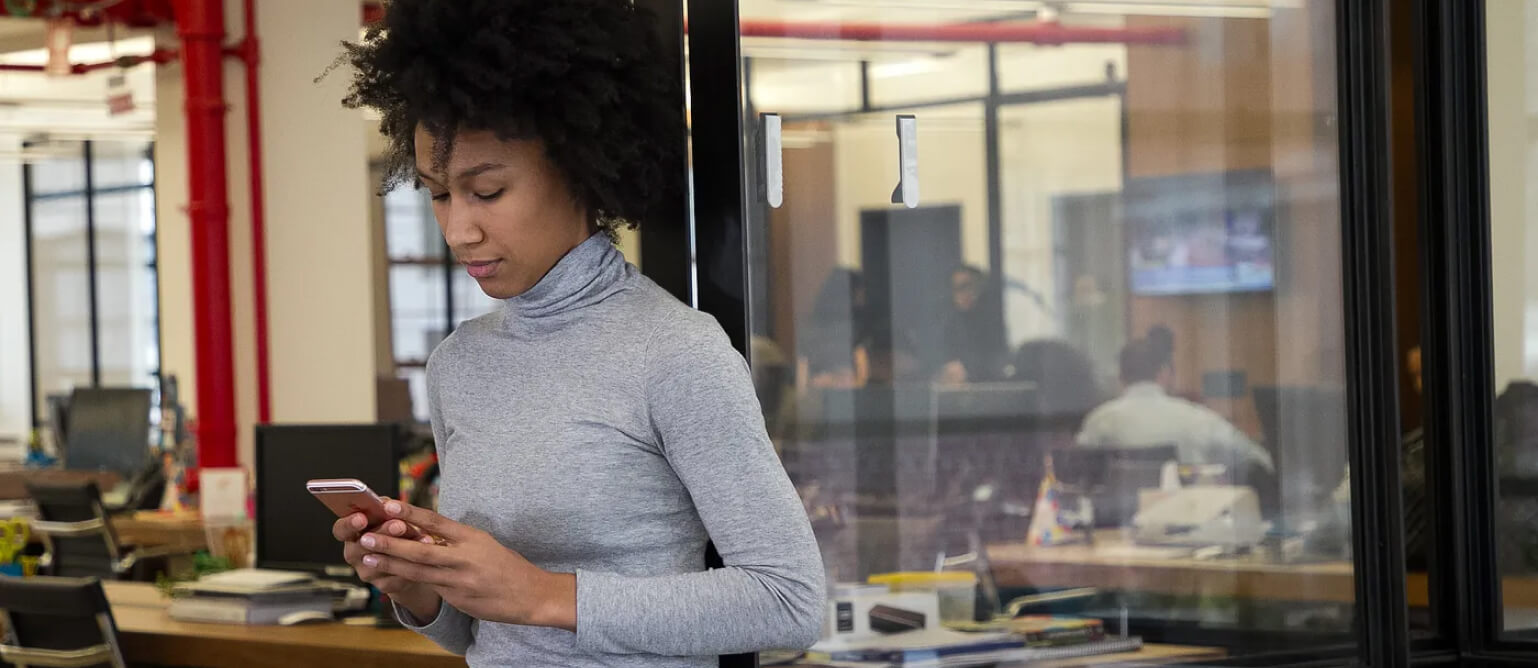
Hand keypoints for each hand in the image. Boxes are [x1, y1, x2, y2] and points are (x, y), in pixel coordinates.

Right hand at [333, 512, 441, 620]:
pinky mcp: (385, 585)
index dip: (349, 524)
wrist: (408, 560)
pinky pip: (399, 576)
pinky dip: (415, 564)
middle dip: (383, 534)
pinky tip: (428, 555)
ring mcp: (368, 572)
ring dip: (404, 549)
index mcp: (351, 534)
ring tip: (424, 538)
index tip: (362, 517)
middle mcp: (355, 554)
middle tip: (400, 525)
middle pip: (362, 546)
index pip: (341, 529)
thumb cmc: (396, 530)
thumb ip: (386, 510)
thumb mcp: (390, 516)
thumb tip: (388, 504)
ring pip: (383, 563)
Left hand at [357, 500, 576, 630]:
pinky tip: (389, 576)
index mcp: (472, 538)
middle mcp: (464, 558)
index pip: (436, 522)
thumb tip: (427, 532)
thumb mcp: (484, 544)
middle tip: (366, 536)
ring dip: (391, 564)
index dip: (411, 513)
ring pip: (418, 572)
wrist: (530, 595)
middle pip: (420, 550)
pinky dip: (407, 581)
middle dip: (390, 543)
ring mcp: (459, 581)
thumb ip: (456, 540)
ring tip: (368, 557)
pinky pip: (428, 587)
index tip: (389, 504)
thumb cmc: (507, 566)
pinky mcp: (457, 598)